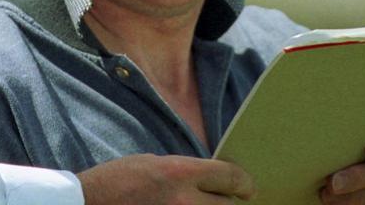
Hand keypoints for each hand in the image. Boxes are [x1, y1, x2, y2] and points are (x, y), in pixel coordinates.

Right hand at [79, 154, 254, 203]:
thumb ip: (184, 172)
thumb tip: (212, 180)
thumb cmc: (116, 183)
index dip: (245, 183)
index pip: (231, 177)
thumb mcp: (151, 164)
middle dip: (228, 203)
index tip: (248, 189)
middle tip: (227, 201)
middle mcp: (184, 202)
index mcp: (179, 173)